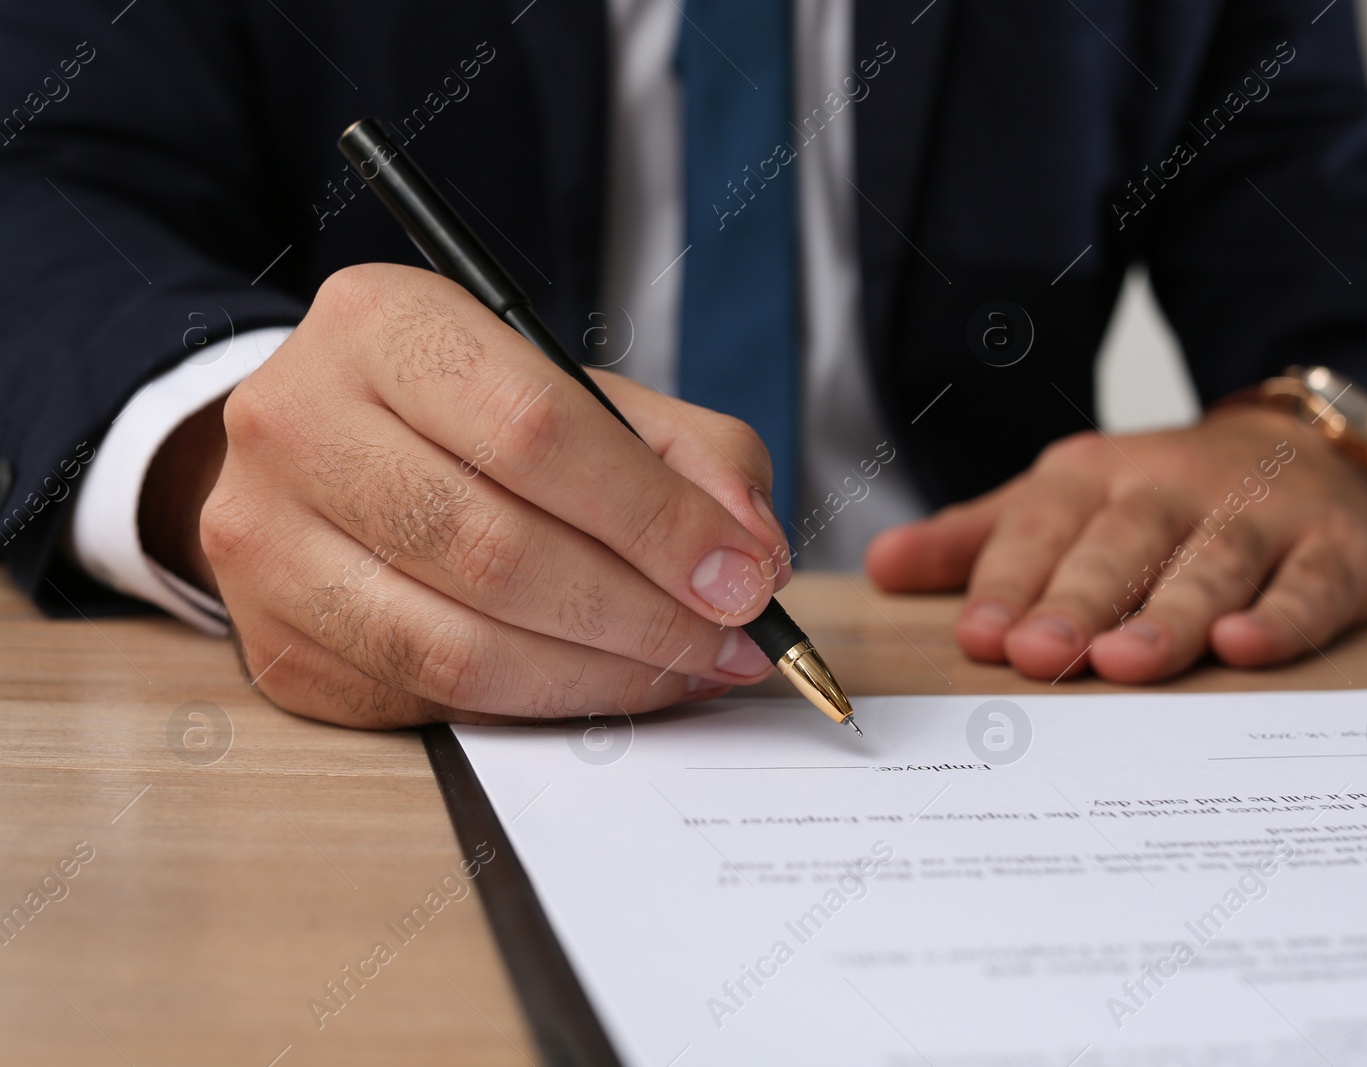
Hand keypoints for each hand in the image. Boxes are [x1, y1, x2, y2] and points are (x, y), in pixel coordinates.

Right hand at [184, 263, 789, 726]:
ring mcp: (268, 540)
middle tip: (727, 641)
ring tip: (682, 671)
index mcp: (386, 325)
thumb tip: (749, 555)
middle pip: (496, 548)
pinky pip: (425, 700)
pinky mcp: (272, 641)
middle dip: (641, 613)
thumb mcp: (581, 391)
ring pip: (457, 647)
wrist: (319, 447)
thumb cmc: (470, 418)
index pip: (535, 429)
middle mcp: (299, 422)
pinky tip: (602, 687)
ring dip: (599, 676)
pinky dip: (536, 707)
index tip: (743, 578)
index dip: (655, 519)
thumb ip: (687, 454)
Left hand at [865, 406, 1366, 681]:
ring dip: (1168, 613)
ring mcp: (1258, 518)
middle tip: (1038, 657)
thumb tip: (881, 567)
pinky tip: (1246, 648)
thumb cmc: (1164, 499)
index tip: (978, 638)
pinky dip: (1281, 617)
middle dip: (1077, 602)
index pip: (1042, 529)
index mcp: (1094, 480)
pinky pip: (1309, 584)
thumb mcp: (1065, 502)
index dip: (1009, 582)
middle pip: (1120, 547)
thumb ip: (978, 539)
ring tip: (1126, 661)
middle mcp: (1171, 490)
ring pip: (1210, 565)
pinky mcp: (1334, 550)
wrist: (1311, 448)